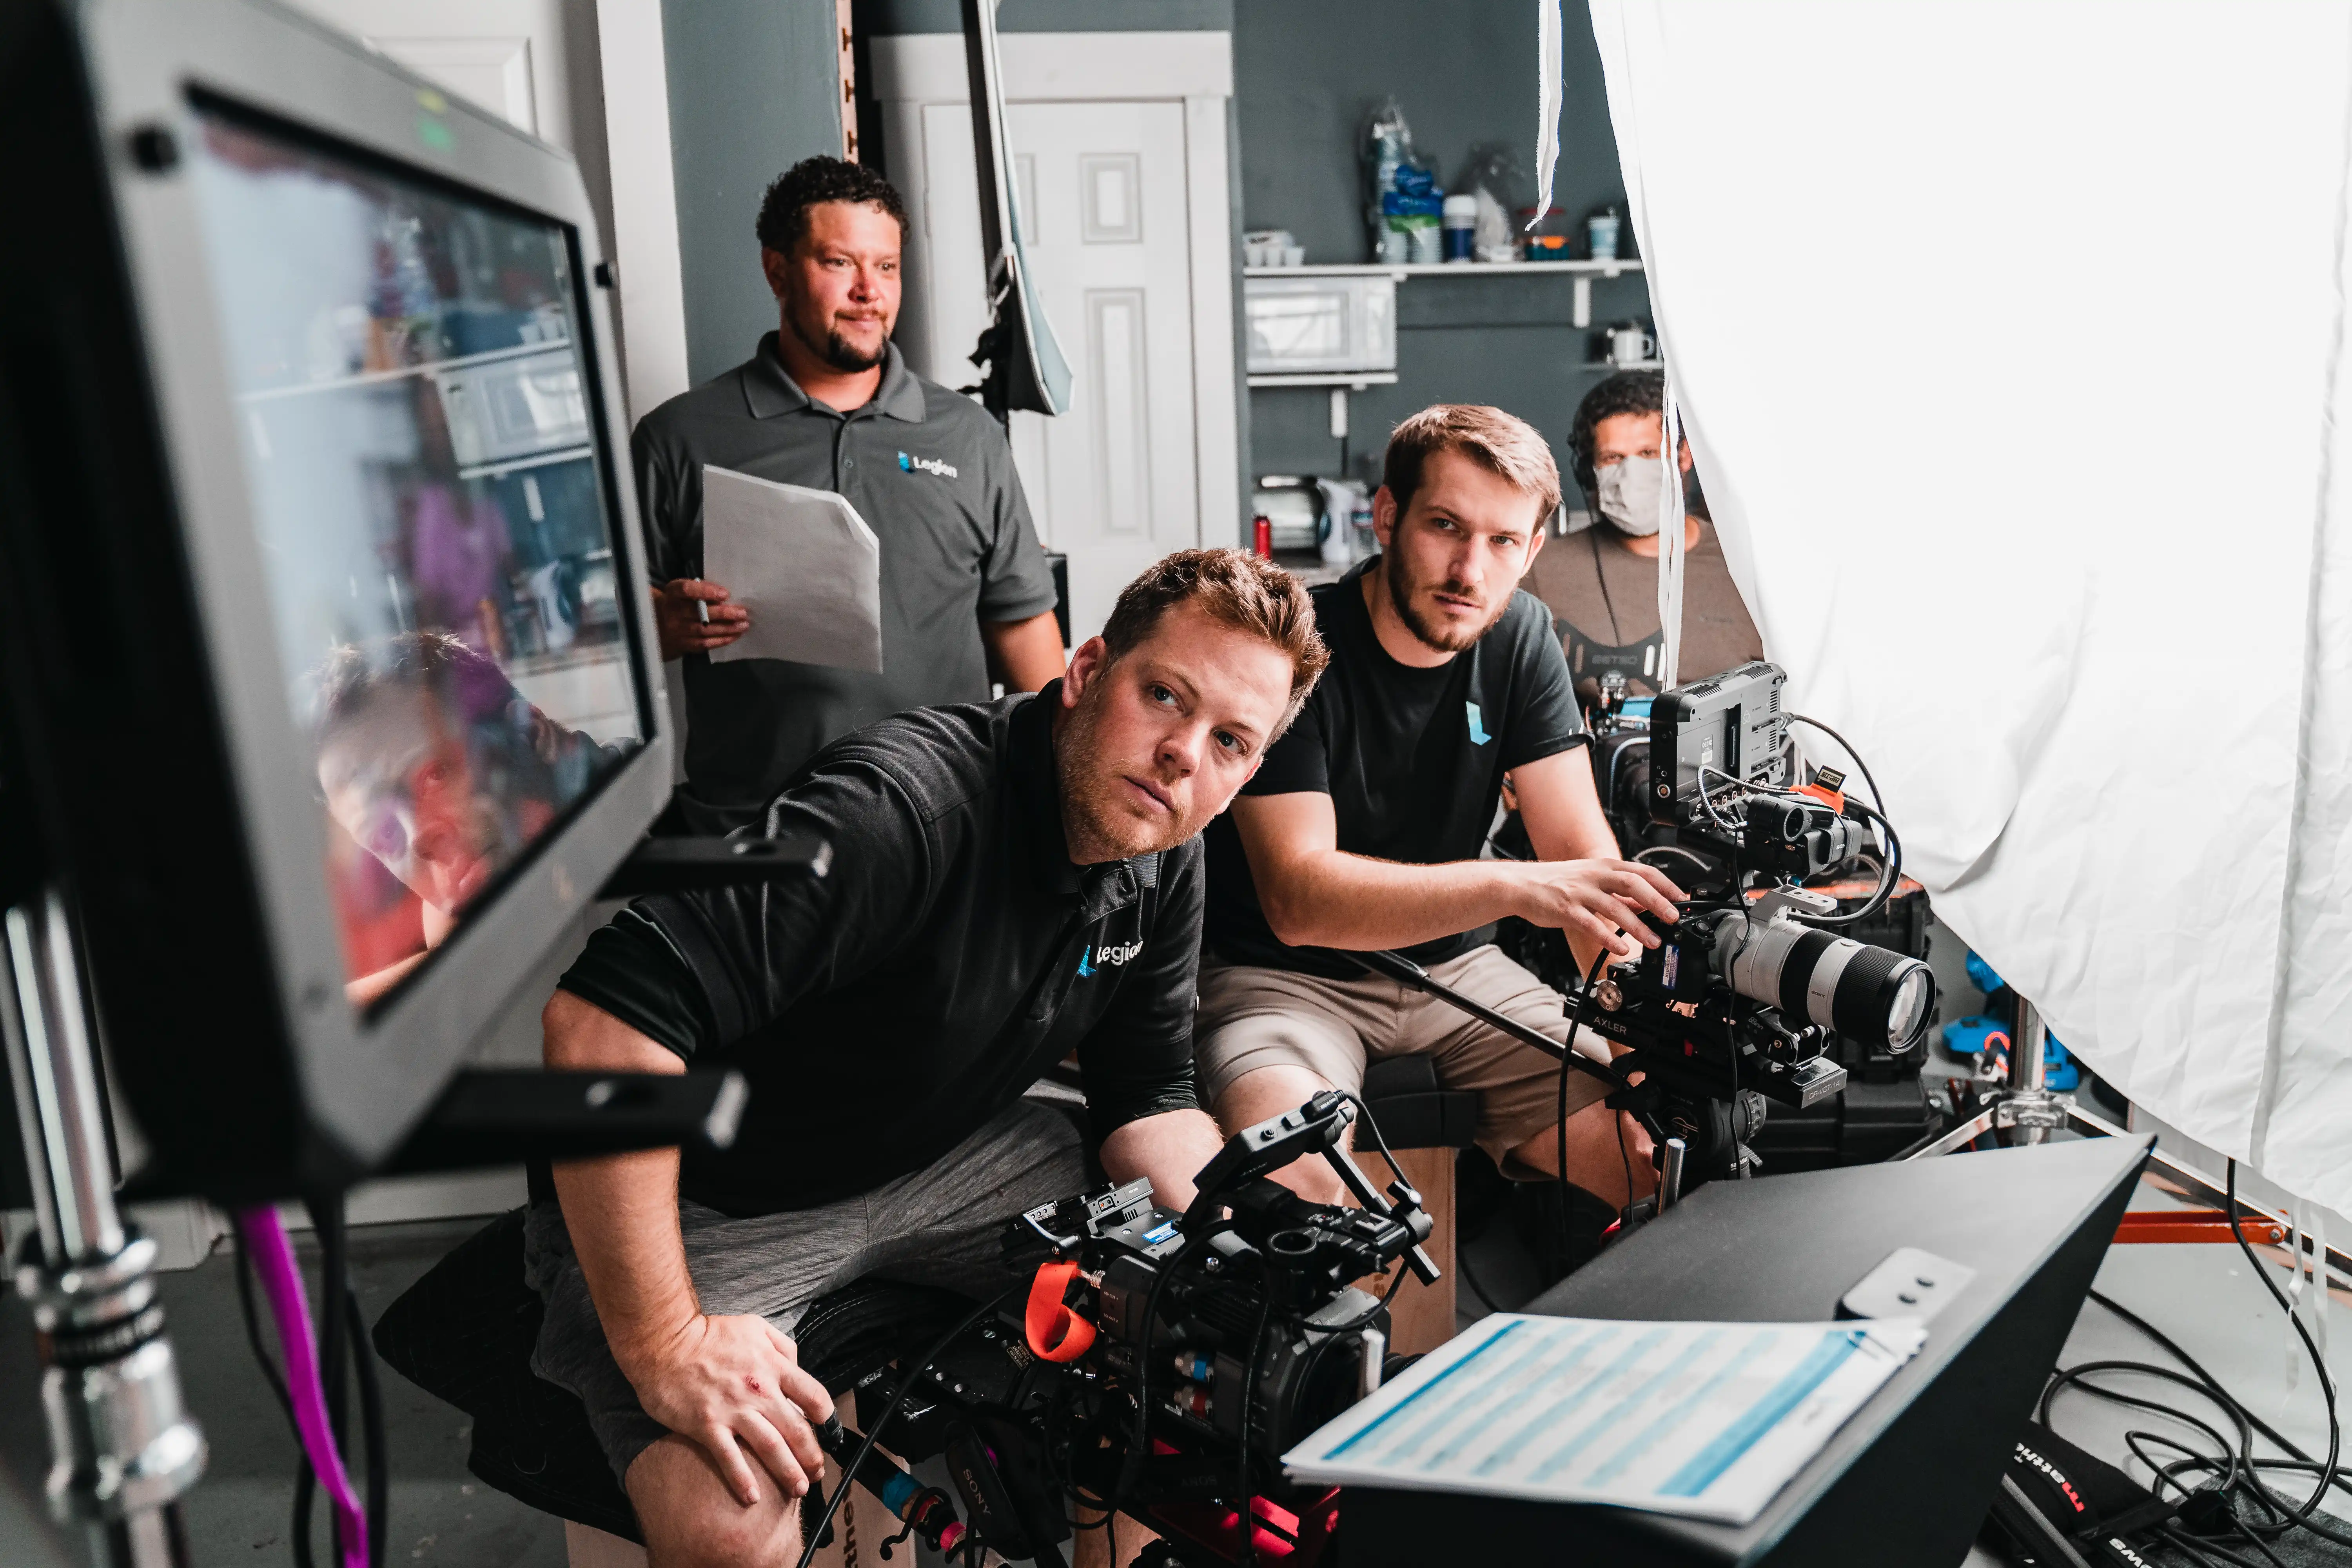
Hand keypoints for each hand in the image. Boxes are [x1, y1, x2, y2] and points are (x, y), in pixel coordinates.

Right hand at [615, 1312, 833, 1506]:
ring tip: (799, 1489)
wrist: (665, 1341)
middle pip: (796, 1429)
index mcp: (773, 1366)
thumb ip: (781, 1345)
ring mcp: (733, 1409)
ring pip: (770, 1447)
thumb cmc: (709, 1334)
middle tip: (818, 1473)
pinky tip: (752, 1497)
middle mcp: (759, 1390)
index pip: (813, 1396)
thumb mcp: (754, 1327)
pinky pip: (729, 1457)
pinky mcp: (707, 1425)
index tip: (828, 1434)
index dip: (827, 1419)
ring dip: (788, 1471)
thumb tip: (796, 1365)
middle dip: (812, 1456)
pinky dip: (742, 1479)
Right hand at [652, 579, 749, 658]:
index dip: (705, 591)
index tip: (724, 594)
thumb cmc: (678, 602)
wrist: (657, 624)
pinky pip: (704, 644)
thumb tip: (724, 594)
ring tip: (743, 624)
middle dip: (724, 614)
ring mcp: (677, 630)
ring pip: (705, 630)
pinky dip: (722, 640)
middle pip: (699, 613)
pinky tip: (735, 635)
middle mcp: (672, 612)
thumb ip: (699, 588)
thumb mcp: (682, 590)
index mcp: (672, 594)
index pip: (686, 590)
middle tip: (742, 613)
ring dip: (727, 628)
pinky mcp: (683, 644)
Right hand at [1510, 859, 1684, 960]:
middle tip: (1674, 918)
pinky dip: (1608, 937)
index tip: (1682, 899)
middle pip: (1633, 884)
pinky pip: (1591, 924)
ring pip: (1614, 906)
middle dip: (1657, 901)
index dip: (1665, 884)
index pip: (1642, 871)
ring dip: (1638, 925)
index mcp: (1604, 866)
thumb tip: (1646, 904)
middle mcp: (1594, 875)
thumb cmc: (1556, 883)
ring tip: (1654, 940)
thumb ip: (1617, 891)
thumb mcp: (1591, 880)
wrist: (1520, 884)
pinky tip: (1621, 947)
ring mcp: (1580, 892)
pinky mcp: (1565, 909)